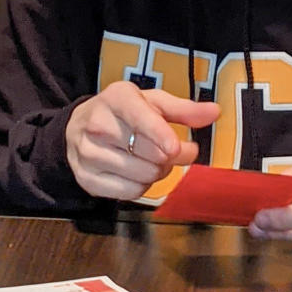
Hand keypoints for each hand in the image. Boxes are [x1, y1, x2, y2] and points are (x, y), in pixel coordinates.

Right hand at [65, 81, 219, 199]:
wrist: (78, 127)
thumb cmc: (120, 113)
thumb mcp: (150, 102)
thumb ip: (183, 109)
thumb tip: (214, 112)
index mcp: (116, 99)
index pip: (141, 119)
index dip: (161, 135)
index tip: (176, 148)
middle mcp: (98, 125)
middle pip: (150, 153)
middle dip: (170, 156)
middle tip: (172, 150)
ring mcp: (88, 153)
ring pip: (143, 175)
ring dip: (157, 172)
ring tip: (151, 160)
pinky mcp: (87, 178)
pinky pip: (130, 192)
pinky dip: (141, 186)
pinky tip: (135, 172)